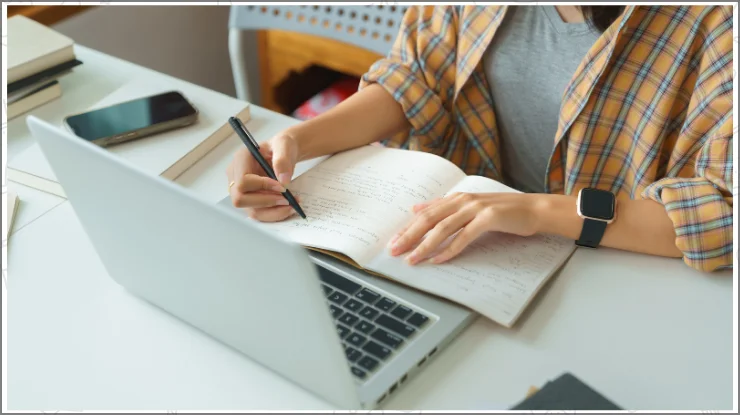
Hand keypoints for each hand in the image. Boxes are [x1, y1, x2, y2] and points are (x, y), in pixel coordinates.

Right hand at [226, 131, 299, 221]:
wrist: (285, 154)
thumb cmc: (281, 147)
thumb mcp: (284, 145)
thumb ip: (283, 159)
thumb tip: (283, 181)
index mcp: (241, 159)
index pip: (243, 180)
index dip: (262, 186)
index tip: (282, 187)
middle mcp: (236, 176)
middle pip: (240, 199)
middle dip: (266, 202)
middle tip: (287, 200)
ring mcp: (241, 190)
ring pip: (250, 210)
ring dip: (273, 212)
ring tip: (291, 205)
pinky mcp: (250, 200)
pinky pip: (259, 214)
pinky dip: (274, 214)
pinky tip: (287, 208)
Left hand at [387, 192, 544, 264]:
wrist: (534, 209)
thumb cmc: (503, 212)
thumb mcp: (470, 207)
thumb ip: (444, 208)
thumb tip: (416, 209)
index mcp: (457, 199)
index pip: (425, 214)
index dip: (407, 228)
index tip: (393, 242)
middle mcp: (463, 201)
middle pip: (429, 220)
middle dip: (409, 236)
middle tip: (395, 251)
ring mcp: (476, 208)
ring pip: (443, 228)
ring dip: (426, 245)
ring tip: (413, 259)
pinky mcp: (489, 218)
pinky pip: (465, 236)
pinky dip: (451, 249)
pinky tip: (440, 259)